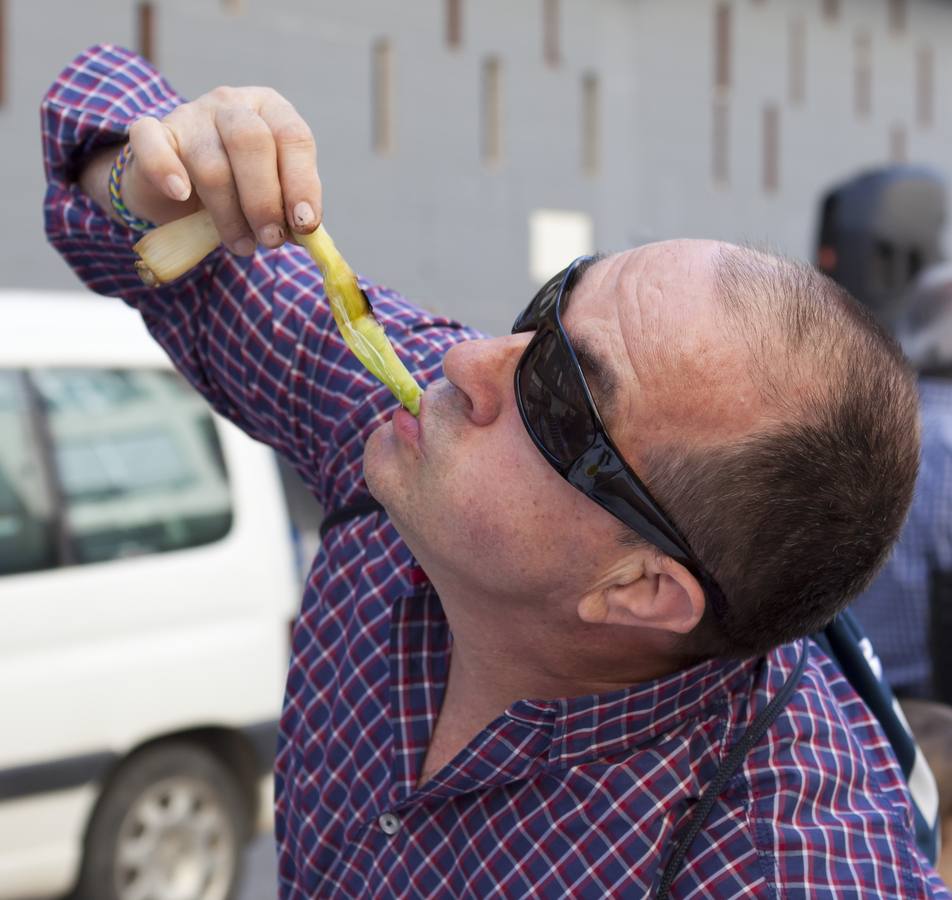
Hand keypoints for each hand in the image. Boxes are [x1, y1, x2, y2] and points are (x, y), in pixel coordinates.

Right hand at [121, 86, 321, 253]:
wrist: (179, 189)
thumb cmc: (238, 191)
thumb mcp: (271, 194)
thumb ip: (289, 207)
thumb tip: (307, 233)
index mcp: (271, 111)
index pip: (293, 136)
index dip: (302, 183)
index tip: (304, 224)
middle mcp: (231, 105)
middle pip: (251, 142)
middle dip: (264, 201)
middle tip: (271, 239)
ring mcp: (189, 114)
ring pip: (211, 165)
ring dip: (229, 216)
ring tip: (241, 245)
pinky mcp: (151, 133)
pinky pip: (153, 145)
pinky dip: (166, 170)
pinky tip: (181, 195)